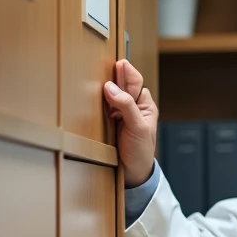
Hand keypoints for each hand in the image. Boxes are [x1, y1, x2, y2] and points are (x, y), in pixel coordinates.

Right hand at [103, 59, 157, 186]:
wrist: (132, 173)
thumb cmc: (141, 151)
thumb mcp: (138, 127)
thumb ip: (126, 106)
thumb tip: (111, 87)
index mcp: (145, 104)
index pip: (135, 81)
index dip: (126, 71)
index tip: (117, 63)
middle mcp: (132, 106)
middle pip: (121, 85)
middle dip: (113, 76)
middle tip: (100, 65)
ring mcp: (119, 113)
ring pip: (110, 95)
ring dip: (103, 89)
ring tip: (94, 78)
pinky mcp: (108, 121)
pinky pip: (102, 107)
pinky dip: (97, 102)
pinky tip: (91, 98)